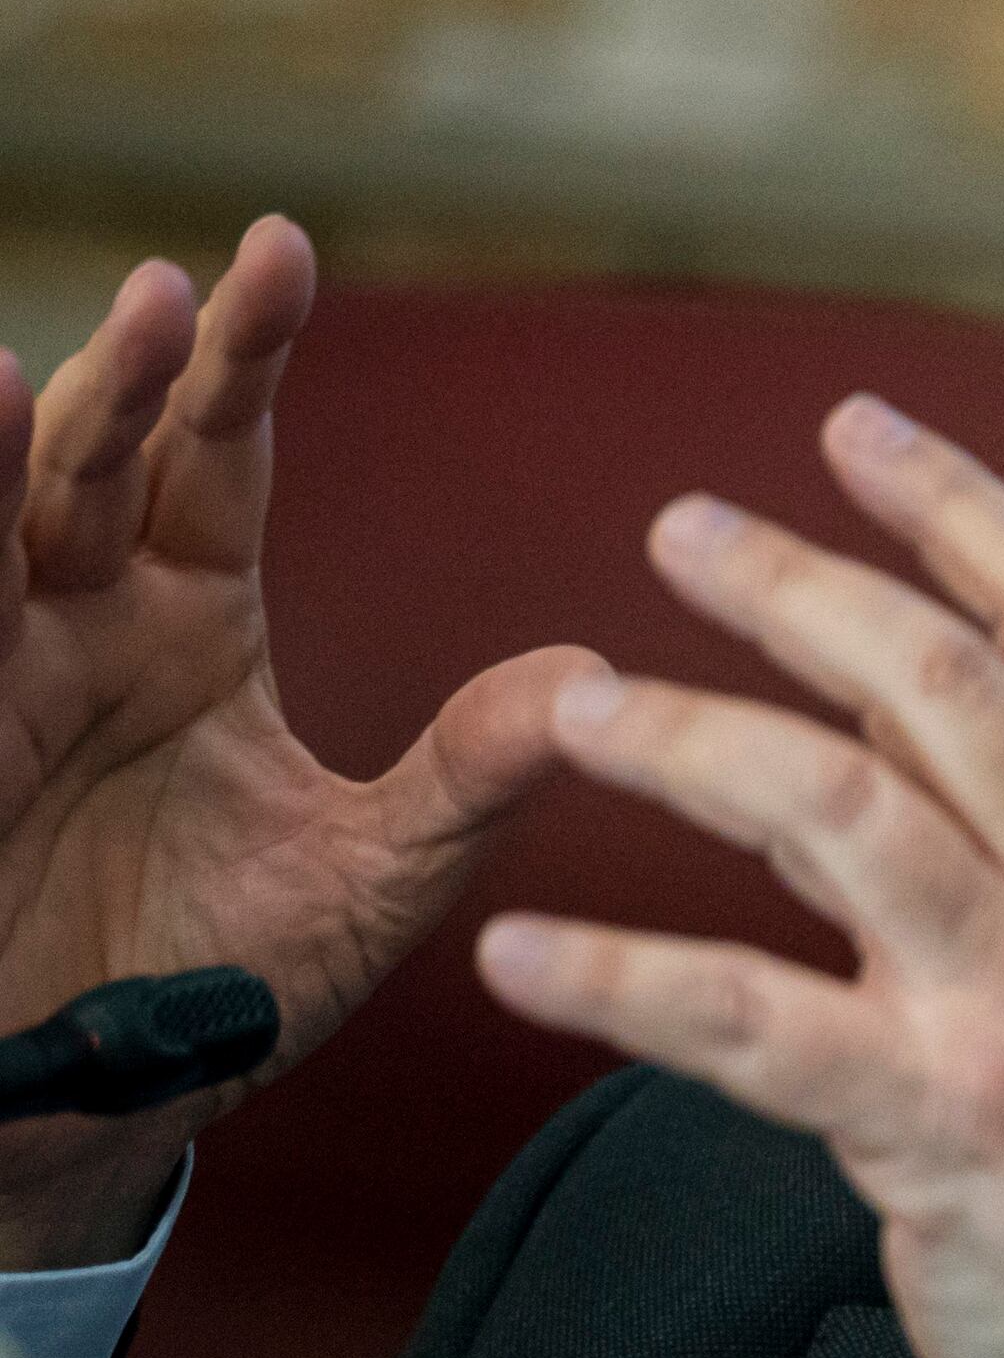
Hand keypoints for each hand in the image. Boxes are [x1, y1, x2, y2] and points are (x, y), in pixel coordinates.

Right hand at [0, 219, 601, 1266]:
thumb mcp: (375, 876)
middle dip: (131, 375)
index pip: (221, 452)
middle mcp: (83, 622)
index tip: (280, 251)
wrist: (110, 1106)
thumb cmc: (225, 979)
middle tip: (176, 291)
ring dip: (1, 447)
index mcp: (190, 620)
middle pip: (100, 456)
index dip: (244, 357)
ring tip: (7, 366)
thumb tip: (591, 676)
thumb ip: (469, 777)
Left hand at [473, 393, 1003, 1357]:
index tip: (856, 428)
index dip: (963, 514)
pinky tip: (519, 961)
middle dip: (802, 585)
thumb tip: (824, 769)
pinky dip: (623, 981)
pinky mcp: (946, 1125)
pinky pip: (752, 1025)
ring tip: (571, 707)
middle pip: (947, 686)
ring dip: (688, 737)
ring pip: (840, 809)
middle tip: (675, 533)